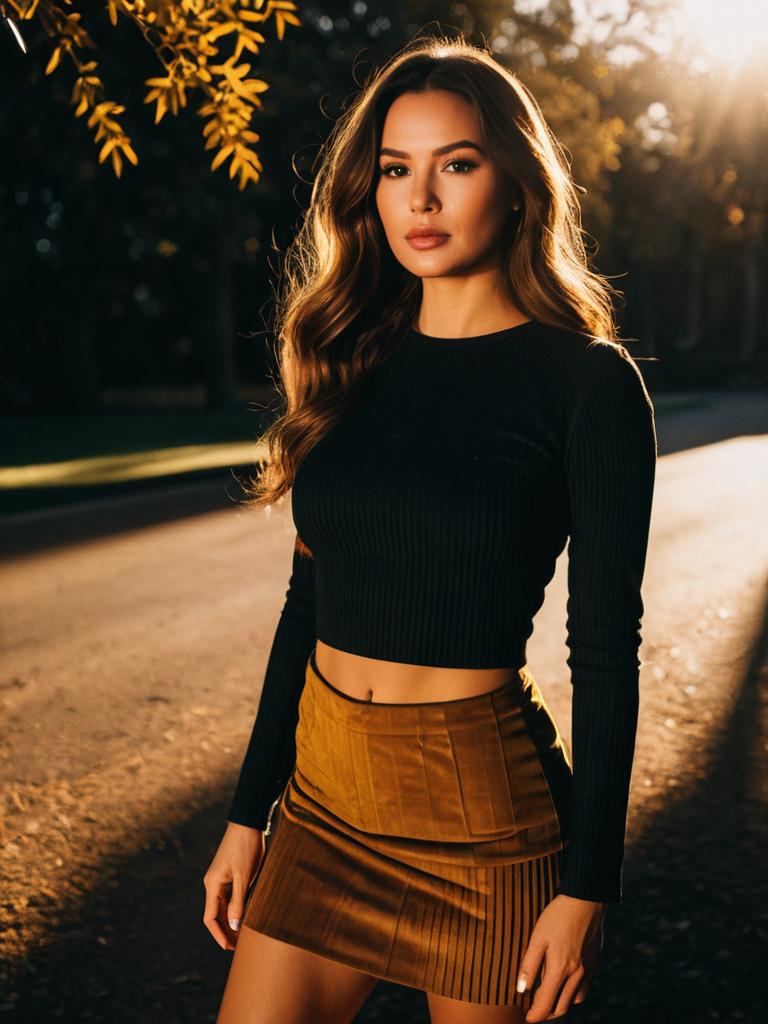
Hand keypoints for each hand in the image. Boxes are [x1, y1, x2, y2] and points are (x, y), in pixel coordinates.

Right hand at [203, 822, 264, 949]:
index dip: (218, 935)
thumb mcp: (244, 876)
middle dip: (226, 932)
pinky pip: (231, 897)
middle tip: (240, 947)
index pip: (210, 918)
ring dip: (232, 922)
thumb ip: (239, 901)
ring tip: (244, 936)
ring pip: (224, 907)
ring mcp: (221, 879)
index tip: (229, 948)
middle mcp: (213, 884)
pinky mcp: (230, 875)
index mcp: (212, 885)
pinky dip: (237, 909)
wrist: (248, 823)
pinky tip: (247, 918)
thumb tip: (234, 927)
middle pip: (217, 915)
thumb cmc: (246, 847)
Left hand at [517, 894, 605, 1020]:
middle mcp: (576, 974)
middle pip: (560, 1007)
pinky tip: (563, 983)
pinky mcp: (594, 962)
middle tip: (534, 1010)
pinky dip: (572, 994)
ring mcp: (587, 969)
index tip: (526, 1018)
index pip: (546, 1004)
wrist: (586, 899)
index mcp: (560, 969)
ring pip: (573, 1000)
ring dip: (559, 1005)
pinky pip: (583, 989)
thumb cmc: (558, 916)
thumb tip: (521, 989)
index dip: (535, 1014)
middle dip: (546, 1013)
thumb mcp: (537, 937)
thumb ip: (529, 965)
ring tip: (547, 997)